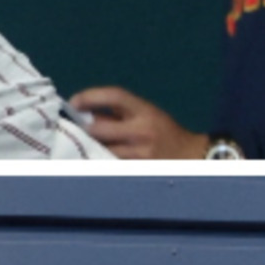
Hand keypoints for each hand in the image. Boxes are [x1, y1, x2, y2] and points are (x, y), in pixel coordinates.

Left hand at [68, 86, 208, 159]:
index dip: (90, 96)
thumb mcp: (145, 114)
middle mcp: (142, 130)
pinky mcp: (137, 169)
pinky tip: (98, 159)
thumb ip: (117, 113)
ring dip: (91, 146)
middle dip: (85, 128)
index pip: (115, 95)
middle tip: (78, 129)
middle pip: (99, 127)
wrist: (191, 155)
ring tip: (88, 145)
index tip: (74, 102)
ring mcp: (140, 152)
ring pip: (101, 148)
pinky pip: (110, 163)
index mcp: (145, 111)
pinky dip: (101, 160)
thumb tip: (82, 112)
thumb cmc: (162, 131)